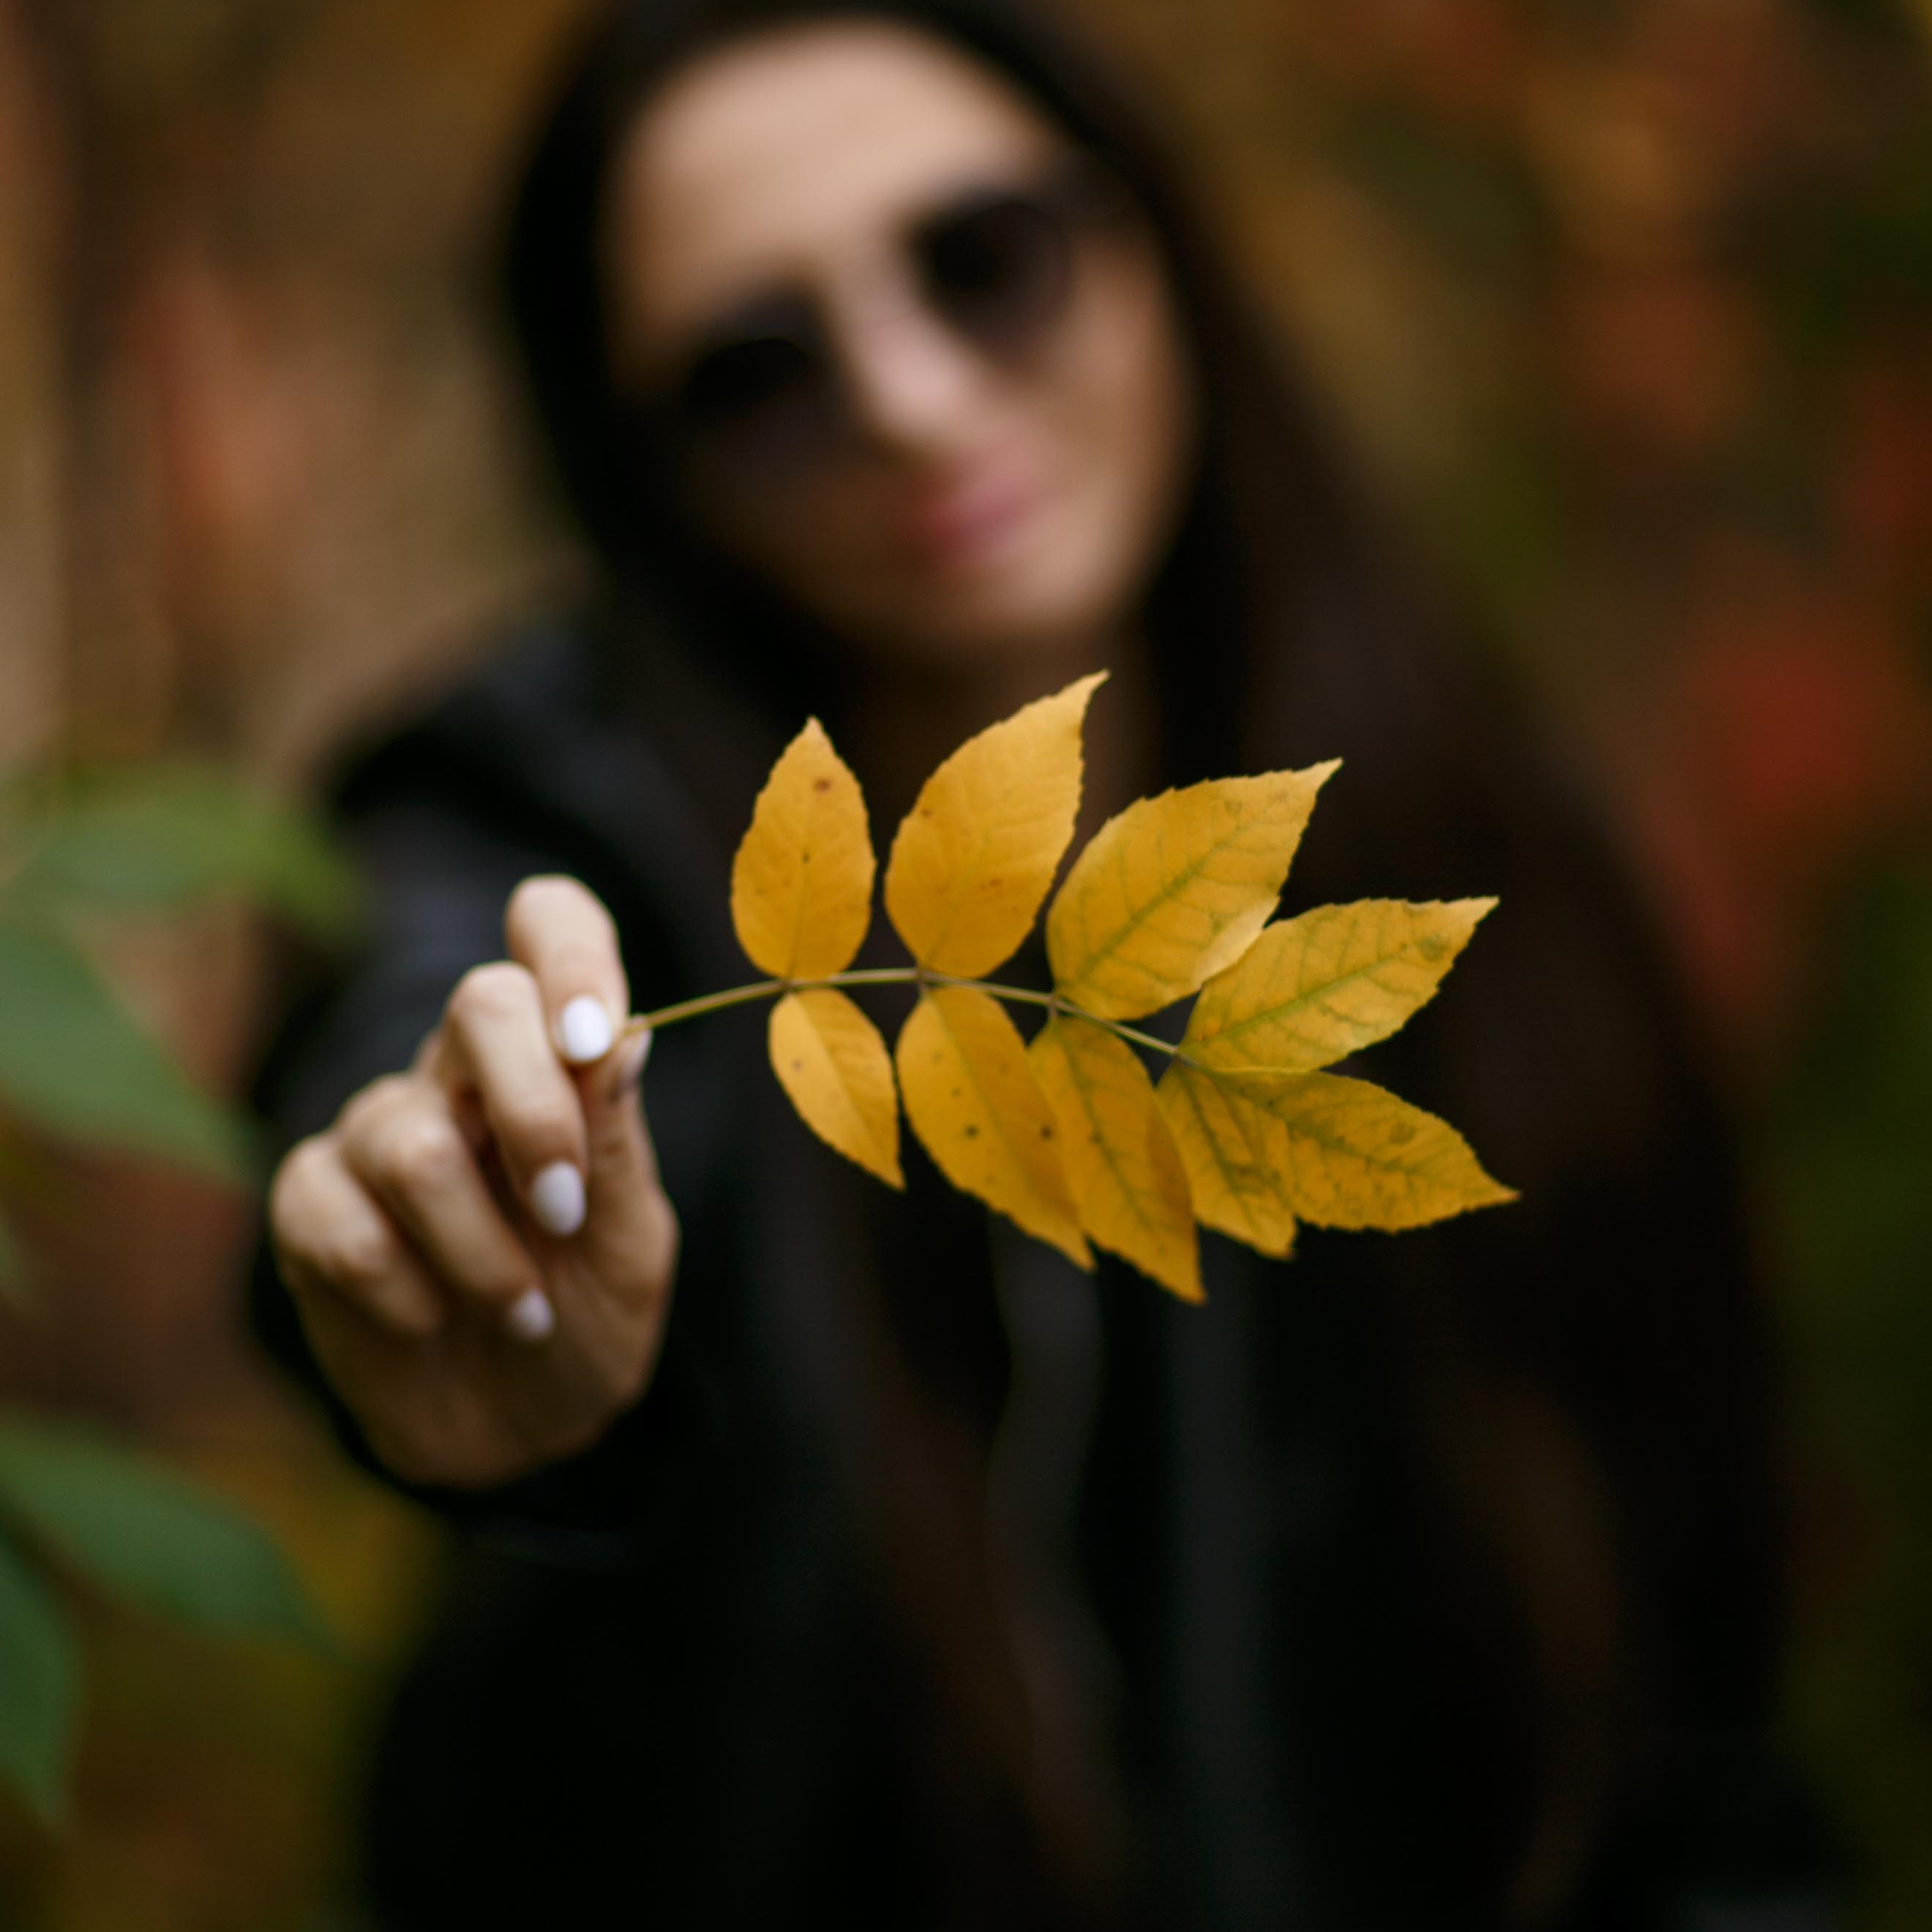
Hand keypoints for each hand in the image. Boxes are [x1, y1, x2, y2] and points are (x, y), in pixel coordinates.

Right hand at [268, 876, 677, 1488]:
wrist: (520, 1430)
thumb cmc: (588, 1316)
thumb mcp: (631, 1245)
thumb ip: (618, 1146)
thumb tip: (629, 1037)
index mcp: (553, 1056)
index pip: (549, 924)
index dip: (570, 952)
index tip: (595, 1040)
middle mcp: (459, 1070)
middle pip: (480, 1001)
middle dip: (538, 1117)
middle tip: (568, 1212)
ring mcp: (377, 1130)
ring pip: (413, 1142)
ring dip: (483, 1249)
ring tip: (522, 1308)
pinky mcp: (311, 1204)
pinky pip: (345, 1225)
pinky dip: (411, 1293)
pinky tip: (435, 1318)